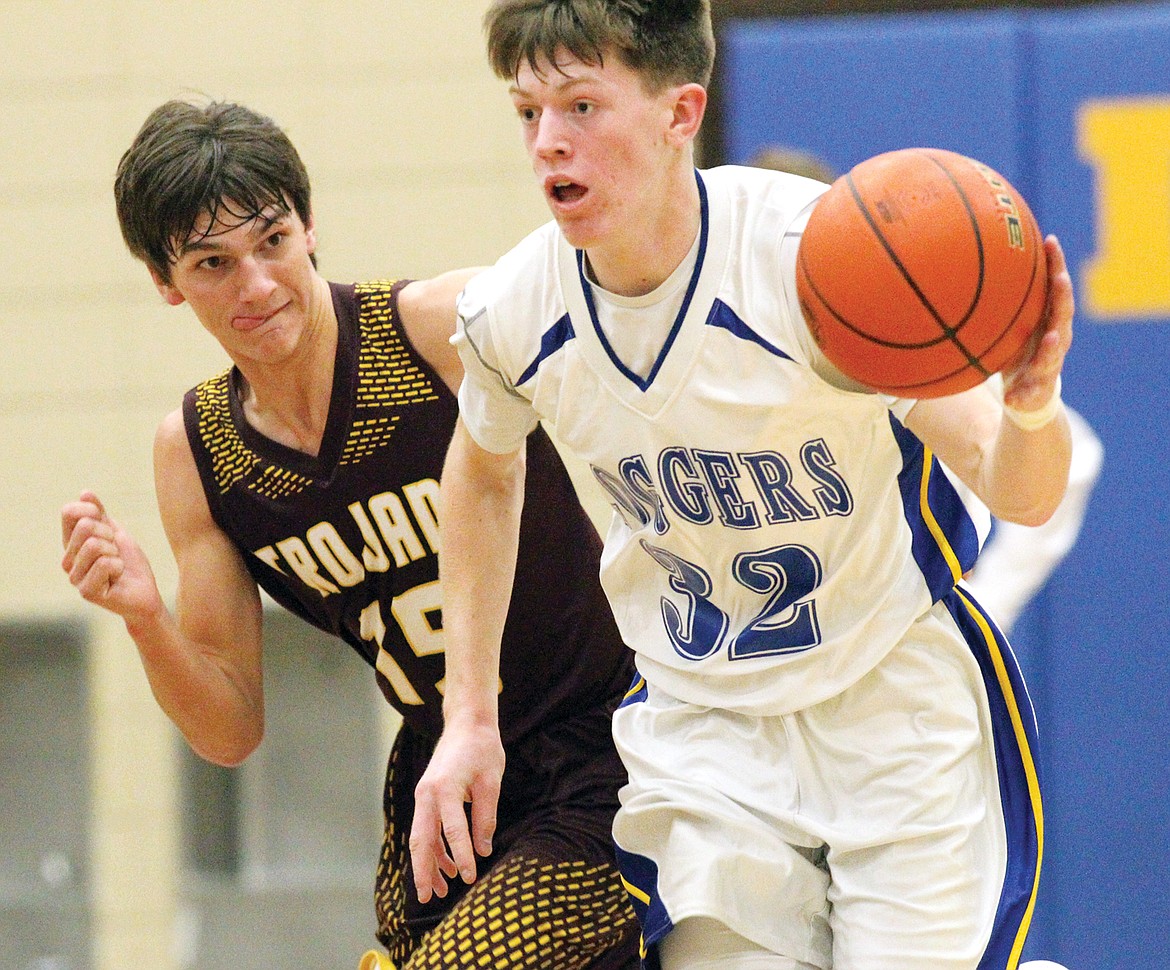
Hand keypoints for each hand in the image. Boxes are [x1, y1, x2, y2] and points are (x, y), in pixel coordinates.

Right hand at [61, 490, 163, 623]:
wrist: (145, 592)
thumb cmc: (130, 564)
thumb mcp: (117, 533)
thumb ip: (100, 514)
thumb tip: (84, 493)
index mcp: (72, 544)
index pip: (69, 513)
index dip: (92, 510)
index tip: (107, 524)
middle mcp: (68, 560)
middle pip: (85, 526)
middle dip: (110, 535)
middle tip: (116, 551)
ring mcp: (74, 577)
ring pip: (94, 545)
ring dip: (115, 553)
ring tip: (117, 566)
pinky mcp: (86, 591)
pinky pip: (105, 564)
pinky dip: (119, 567)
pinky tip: (117, 578)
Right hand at [408, 717, 504, 902]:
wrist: (466, 723)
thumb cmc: (482, 748)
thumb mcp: (491, 781)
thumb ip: (485, 816)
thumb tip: (483, 850)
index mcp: (444, 788)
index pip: (452, 830)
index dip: (461, 856)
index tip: (469, 878)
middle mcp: (427, 794)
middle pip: (421, 839)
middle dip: (424, 871)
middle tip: (428, 898)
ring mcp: (424, 795)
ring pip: (421, 837)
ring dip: (429, 864)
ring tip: (440, 890)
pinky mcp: (428, 797)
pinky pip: (427, 828)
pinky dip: (436, 848)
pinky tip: (448, 867)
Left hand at [1002, 235, 1073, 411]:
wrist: (1026, 398)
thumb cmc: (1017, 353)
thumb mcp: (1010, 326)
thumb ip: (999, 303)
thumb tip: (968, 264)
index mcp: (1049, 322)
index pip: (1056, 289)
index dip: (1056, 265)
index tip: (1051, 241)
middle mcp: (1055, 341)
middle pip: (1063, 316)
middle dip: (1063, 297)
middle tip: (1061, 279)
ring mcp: (1048, 367)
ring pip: (1054, 356)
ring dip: (1052, 347)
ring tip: (1050, 338)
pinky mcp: (1036, 393)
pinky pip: (1029, 395)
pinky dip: (1021, 396)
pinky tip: (1011, 399)